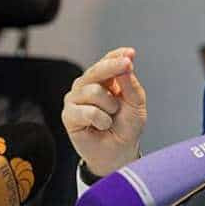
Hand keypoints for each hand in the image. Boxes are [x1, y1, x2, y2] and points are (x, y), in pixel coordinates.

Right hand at [62, 47, 146, 175]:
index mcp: (104, 79)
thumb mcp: (136, 104)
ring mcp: (75, 99)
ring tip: (111, 117)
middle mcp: (87, 85)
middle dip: (113, 67)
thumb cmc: (126, 127)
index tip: (130, 53)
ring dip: (110, 106)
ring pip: (93, 91)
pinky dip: (101, 120)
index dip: (117, 55)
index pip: (108, 60)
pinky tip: (102, 125)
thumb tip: (126, 63)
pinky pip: (87, 111)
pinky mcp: (68, 115)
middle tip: (127, 65)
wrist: (119, 152)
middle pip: (97, 70)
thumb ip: (130, 84)